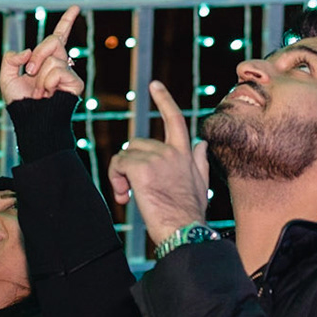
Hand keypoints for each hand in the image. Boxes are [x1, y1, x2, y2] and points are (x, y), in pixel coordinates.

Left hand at [0, 5, 84, 103]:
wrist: (30, 120)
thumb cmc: (19, 102)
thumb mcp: (6, 76)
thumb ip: (10, 58)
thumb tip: (29, 52)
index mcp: (46, 59)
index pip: (58, 36)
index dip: (67, 21)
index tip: (75, 7)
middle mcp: (60, 63)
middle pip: (53, 41)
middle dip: (37, 55)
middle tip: (30, 73)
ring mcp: (68, 73)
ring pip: (53, 58)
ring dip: (40, 76)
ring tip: (39, 92)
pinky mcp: (75, 83)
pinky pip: (58, 70)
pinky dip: (47, 83)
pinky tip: (47, 94)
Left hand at [107, 81, 210, 246]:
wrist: (184, 231)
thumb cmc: (190, 214)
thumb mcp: (201, 183)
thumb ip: (199, 160)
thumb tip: (201, 142)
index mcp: (186, 153)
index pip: (175, 120)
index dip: (164, 100)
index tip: (154, 84)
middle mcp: (173, 151)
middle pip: (136, 144)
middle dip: (128, 164)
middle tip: (129, 189)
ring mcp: (158, 158)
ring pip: (125, 155)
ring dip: (120, 175)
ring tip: (127, 195)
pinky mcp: (142, 168)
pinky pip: (119, 164)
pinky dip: (115, 179)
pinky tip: (124, 196)